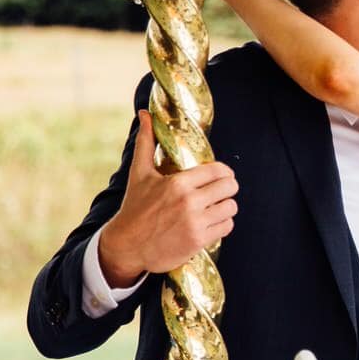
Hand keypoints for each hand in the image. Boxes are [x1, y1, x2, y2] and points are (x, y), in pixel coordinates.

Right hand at [96, 109, 238, 285]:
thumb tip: (145, 113)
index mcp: (178, 182)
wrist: (127, 245)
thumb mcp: (139, 173)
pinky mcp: (199, 241)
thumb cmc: (135, 207)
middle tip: (220, 190)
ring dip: (226, 206)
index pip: (219, 170)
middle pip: (230, 187)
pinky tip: (212, 221)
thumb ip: (146, 142)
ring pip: (231, 207)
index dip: (224, 172)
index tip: (221, 175)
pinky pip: (227, 227)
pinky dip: (223, 223)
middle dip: (228, 187)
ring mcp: (195, 222)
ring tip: (216, 206)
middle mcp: (189, 202)